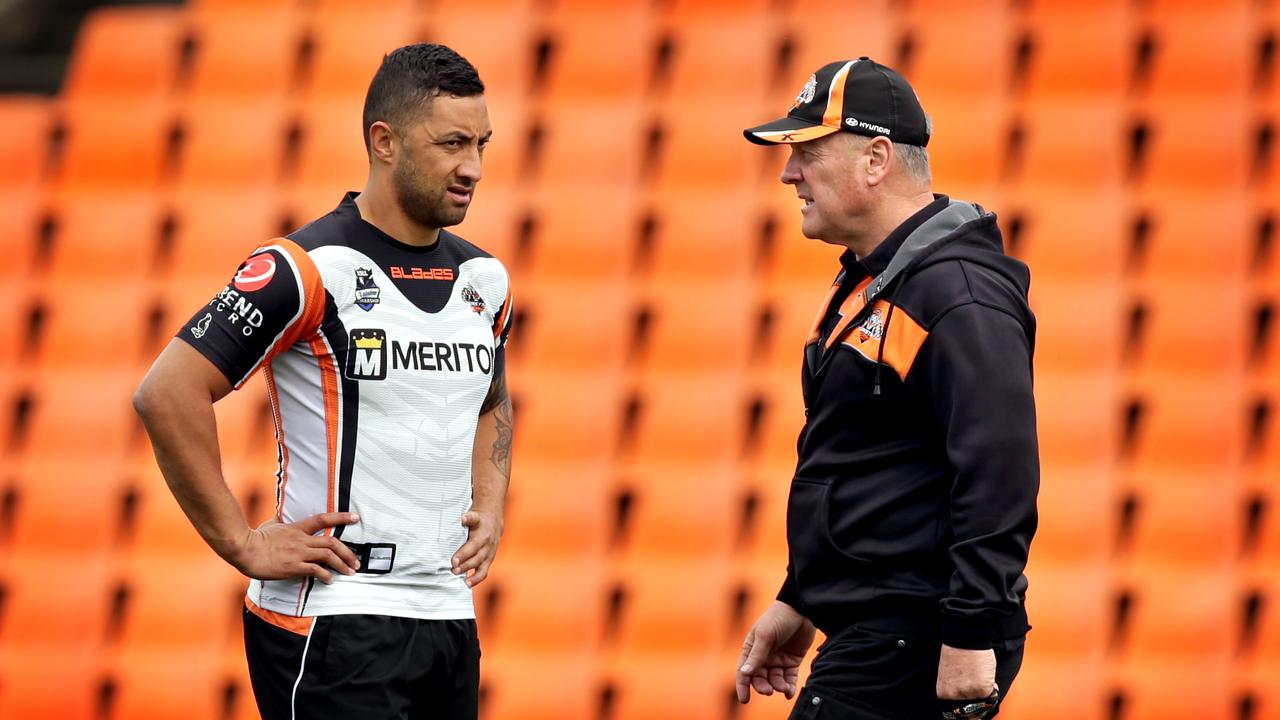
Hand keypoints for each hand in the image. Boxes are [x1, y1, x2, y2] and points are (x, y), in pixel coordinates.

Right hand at [229, 512, 360, 583]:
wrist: (244, 549)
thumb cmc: (255, 537)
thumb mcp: (271, 523)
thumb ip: (280, 519)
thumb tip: (281, 512)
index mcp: (297, 528)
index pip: (324, 519)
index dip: (342, 517)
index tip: (356, 518)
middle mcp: (301, 540)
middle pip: (332, 542)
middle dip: (348, 552)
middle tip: (356, 562)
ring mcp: (298, 553)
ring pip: (328, 556)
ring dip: (342, 564)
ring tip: (350, 572)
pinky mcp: (293, 567)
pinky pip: (315, 570)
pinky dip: (326, 575)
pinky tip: (330, 580)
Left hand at [453, 509, 501, 586]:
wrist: (494, 521)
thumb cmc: (480, 519)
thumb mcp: (475, 515)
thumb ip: (469, 518)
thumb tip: (463, 518)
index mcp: (483, 536)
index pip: (473, 546)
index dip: (463, 554)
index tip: (453, 561)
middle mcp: (488, 547)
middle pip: (477, 558)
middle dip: (465, 566)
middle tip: (453, 570)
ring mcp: (489, 555)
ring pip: (482, 567)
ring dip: (472, 576)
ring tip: (462, 582)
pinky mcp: (488, 560)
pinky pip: (484, 572)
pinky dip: (476, 579)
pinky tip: (467, 584)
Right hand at [735, 601, 815, 703]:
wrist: (801, 609)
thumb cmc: (778, 618)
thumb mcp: (765, 636)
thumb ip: (756, 656)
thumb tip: (744, 673)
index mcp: (751, 648)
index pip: (744, 670)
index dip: (743, 685)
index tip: (744, 699)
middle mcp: (763, 656)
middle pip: (760, 678)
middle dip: (763, 686)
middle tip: (769, 691)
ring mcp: (777, 659)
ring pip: (775, 679)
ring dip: (778, 686)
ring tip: (783, 688)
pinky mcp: (792, 661)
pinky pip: (789, 677)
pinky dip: (789, 686)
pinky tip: (790, 692)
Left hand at [936, 645, 996, 699]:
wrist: (966, 638)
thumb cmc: (955, 650)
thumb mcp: (947, 672)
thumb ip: (953, 685)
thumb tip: (965, 692)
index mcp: (943, 691)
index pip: (956, 702)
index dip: (964, 692)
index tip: (966, 686)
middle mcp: (955, 695)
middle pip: (969, 700)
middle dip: (973, 689)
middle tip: (973, 675)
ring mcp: (969, 693)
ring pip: (981, 696)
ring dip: (982, 686)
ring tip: (978, 671)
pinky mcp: (982, 689)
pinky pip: (991, 692)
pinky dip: (991, 684)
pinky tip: (985, 673)